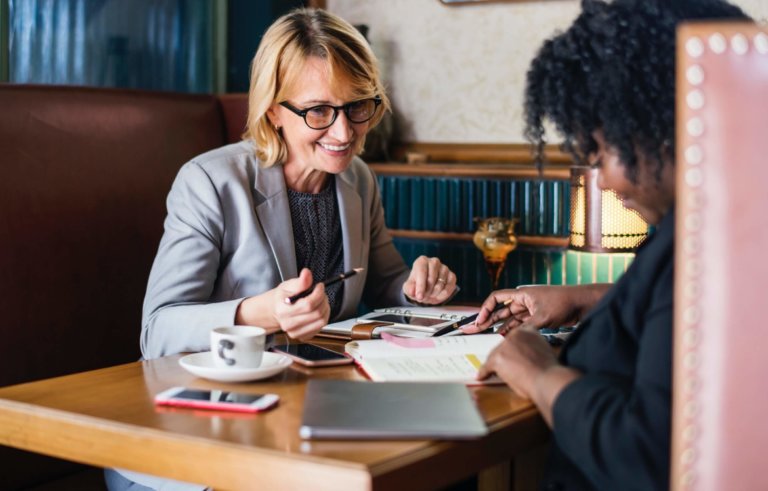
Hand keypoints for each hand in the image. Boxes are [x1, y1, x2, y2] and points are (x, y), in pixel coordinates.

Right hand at [236, 268, 329, 339]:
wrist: (276, 311)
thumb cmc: (282, 298)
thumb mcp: (288, 285)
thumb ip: (300, 281)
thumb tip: (307, 273)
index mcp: (283, 310)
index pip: (308, 304)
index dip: (318, 293)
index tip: (319, 286)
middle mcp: (288, 324)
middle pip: (316, 313)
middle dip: (323, 300)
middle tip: (321, 293)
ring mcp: (295, 333)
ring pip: (321, 321)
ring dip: (325, 309)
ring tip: (320, 301)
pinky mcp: (302, 337)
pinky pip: (320, 327)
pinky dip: (323, 317)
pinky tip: (317, 311)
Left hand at [402, 256, 456, 304]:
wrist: (425, 286)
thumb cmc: (416, 285)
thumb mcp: (409, 287)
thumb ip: (409, 289)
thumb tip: (412, 291)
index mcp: (422, 261)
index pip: (422, 271)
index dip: (420, 286)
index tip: (419, 296)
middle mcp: (434, 262)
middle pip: (432, 277)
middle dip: (427, 291)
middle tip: (423, 298)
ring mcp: (444, 268)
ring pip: (441, 283)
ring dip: (435, 293)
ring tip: (429, 296)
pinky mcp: (452, 275)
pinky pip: (450, 286)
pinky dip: (444, 294)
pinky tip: (437, 296)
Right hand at [461, 285, 600, 334]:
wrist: (582, 303)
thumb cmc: (564, 303)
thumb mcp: (543, 317)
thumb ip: (526, 327)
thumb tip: (512, 338)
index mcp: (522, 294)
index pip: (497, 298)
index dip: (485, 308)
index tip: (480, 320)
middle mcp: (524, 301)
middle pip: (500, 309)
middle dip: (488, 319)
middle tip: (476, 329)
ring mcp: (530, 309)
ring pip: (509, 318)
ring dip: (499, 326)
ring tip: (487, 335)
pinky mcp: (537, 317)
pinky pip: (519, 323)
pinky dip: (512, 329)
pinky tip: (505, 336)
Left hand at [477, 326, 558, 397]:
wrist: (547, 379)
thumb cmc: (549, 371)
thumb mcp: (544, 351)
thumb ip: (533, 349)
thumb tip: (525, 357)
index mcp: (528, 331)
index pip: (514, 338)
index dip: (512, 349)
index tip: (510, 355)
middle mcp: (515, 334)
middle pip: (502, 346)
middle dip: (503, 357)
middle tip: (504, 366)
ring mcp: (505, 345)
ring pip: (494, 355)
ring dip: (494, 365)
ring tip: (494, 373)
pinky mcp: (498, 358)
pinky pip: (487, 366)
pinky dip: (484, 372)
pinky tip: (482, 376)